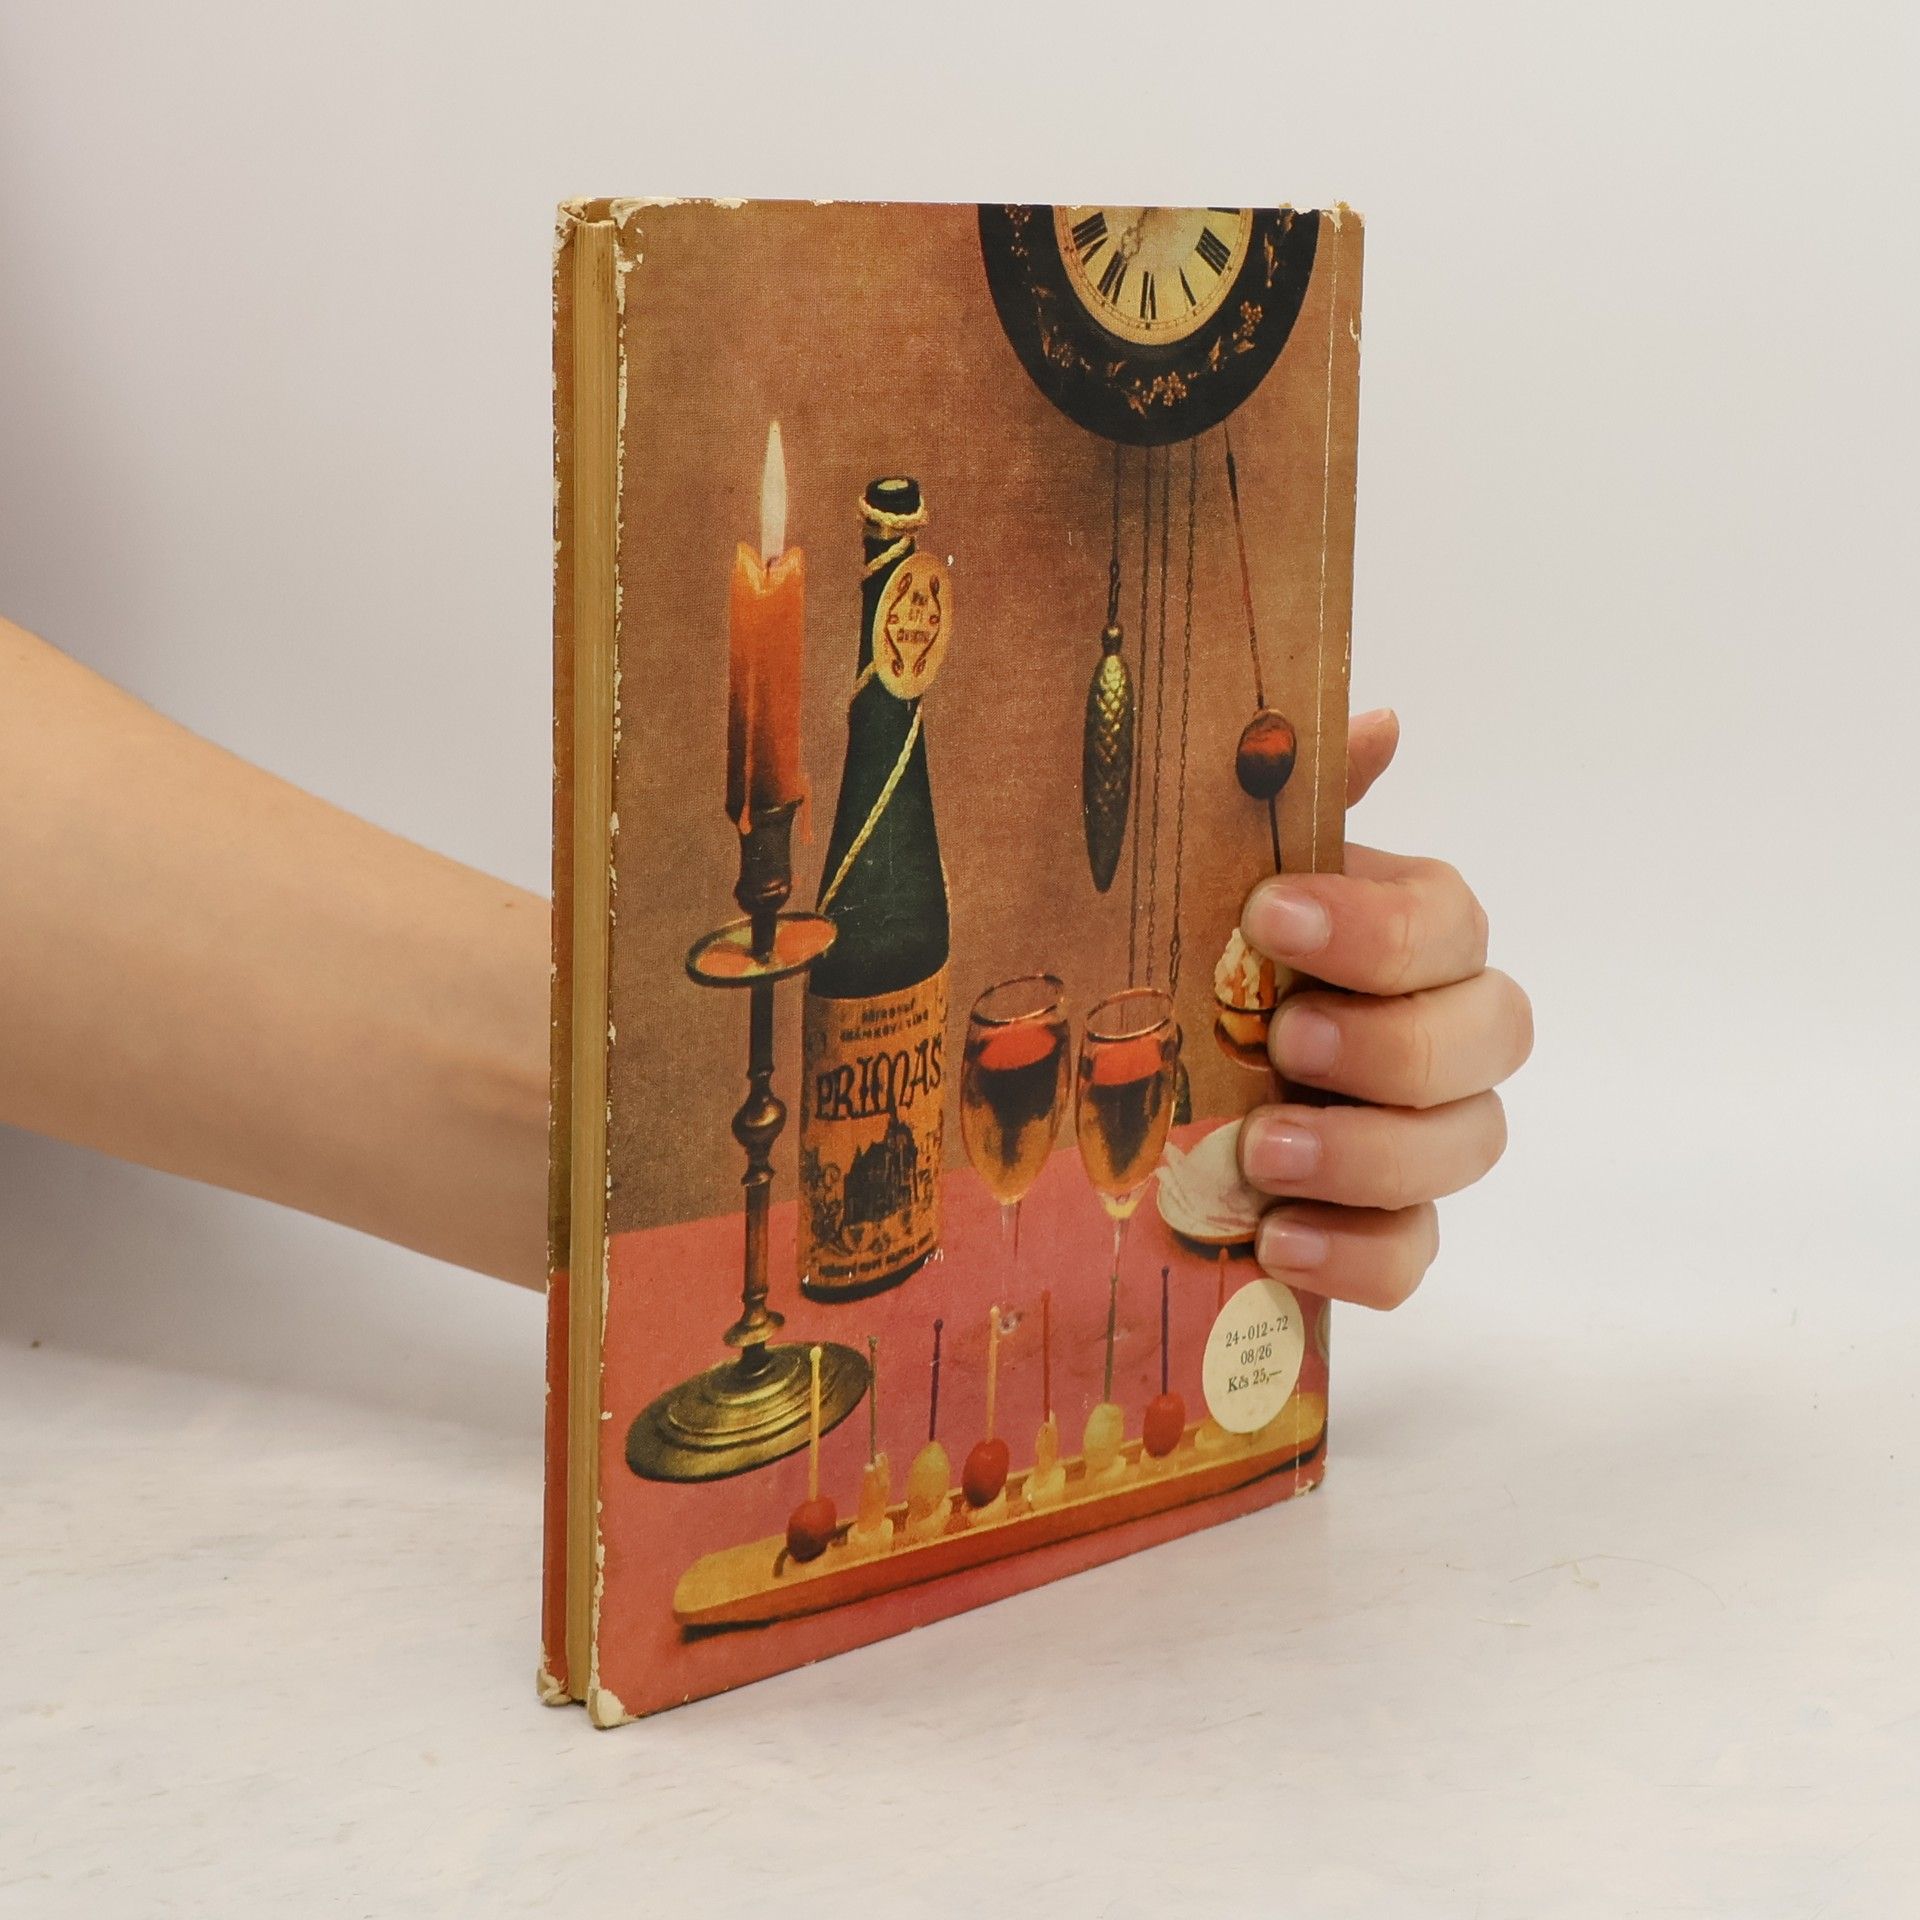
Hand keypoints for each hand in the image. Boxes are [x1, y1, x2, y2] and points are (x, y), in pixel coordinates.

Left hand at [1237, 709, 1531, 1307]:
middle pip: (1492, 1036)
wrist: (1153, 1081)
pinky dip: (1357, 1257)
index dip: (1376, 926)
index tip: (1267, 914)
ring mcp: (1422, 1136)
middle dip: (1391, 1044)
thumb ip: (1297, 803)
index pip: (1449, 922)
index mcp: (1406, 935)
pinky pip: (1415, 1257)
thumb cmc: (1204, 962)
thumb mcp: (1221, 875)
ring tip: (1262, 1152)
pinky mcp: (1384, 1226)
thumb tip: (1378, 719)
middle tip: (1282, 1041)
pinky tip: (1275, 1243)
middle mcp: (1439, 1031)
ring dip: (1370, 1155)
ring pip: (1469, 1148)